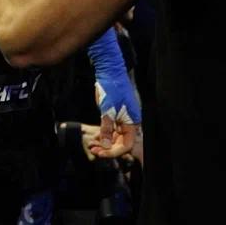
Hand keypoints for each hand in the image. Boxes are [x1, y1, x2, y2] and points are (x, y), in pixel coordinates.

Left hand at [87, 26, 140, 159]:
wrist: (110, 72)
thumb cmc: (112, 89)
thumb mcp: (107, 111)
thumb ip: (107, 129)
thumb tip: (106, 146)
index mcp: (132, 122)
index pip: (126, 145)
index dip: (114, 151)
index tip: (101, 152)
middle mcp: (130, 122)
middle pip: (121, 143)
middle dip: (108, 148)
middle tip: (94, 150)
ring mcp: (123, 118)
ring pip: (116, 137)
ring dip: (105, 142)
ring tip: (92, 144)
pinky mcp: (116, 114)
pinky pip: (112, 129)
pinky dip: (104, 134)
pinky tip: (96, 137)